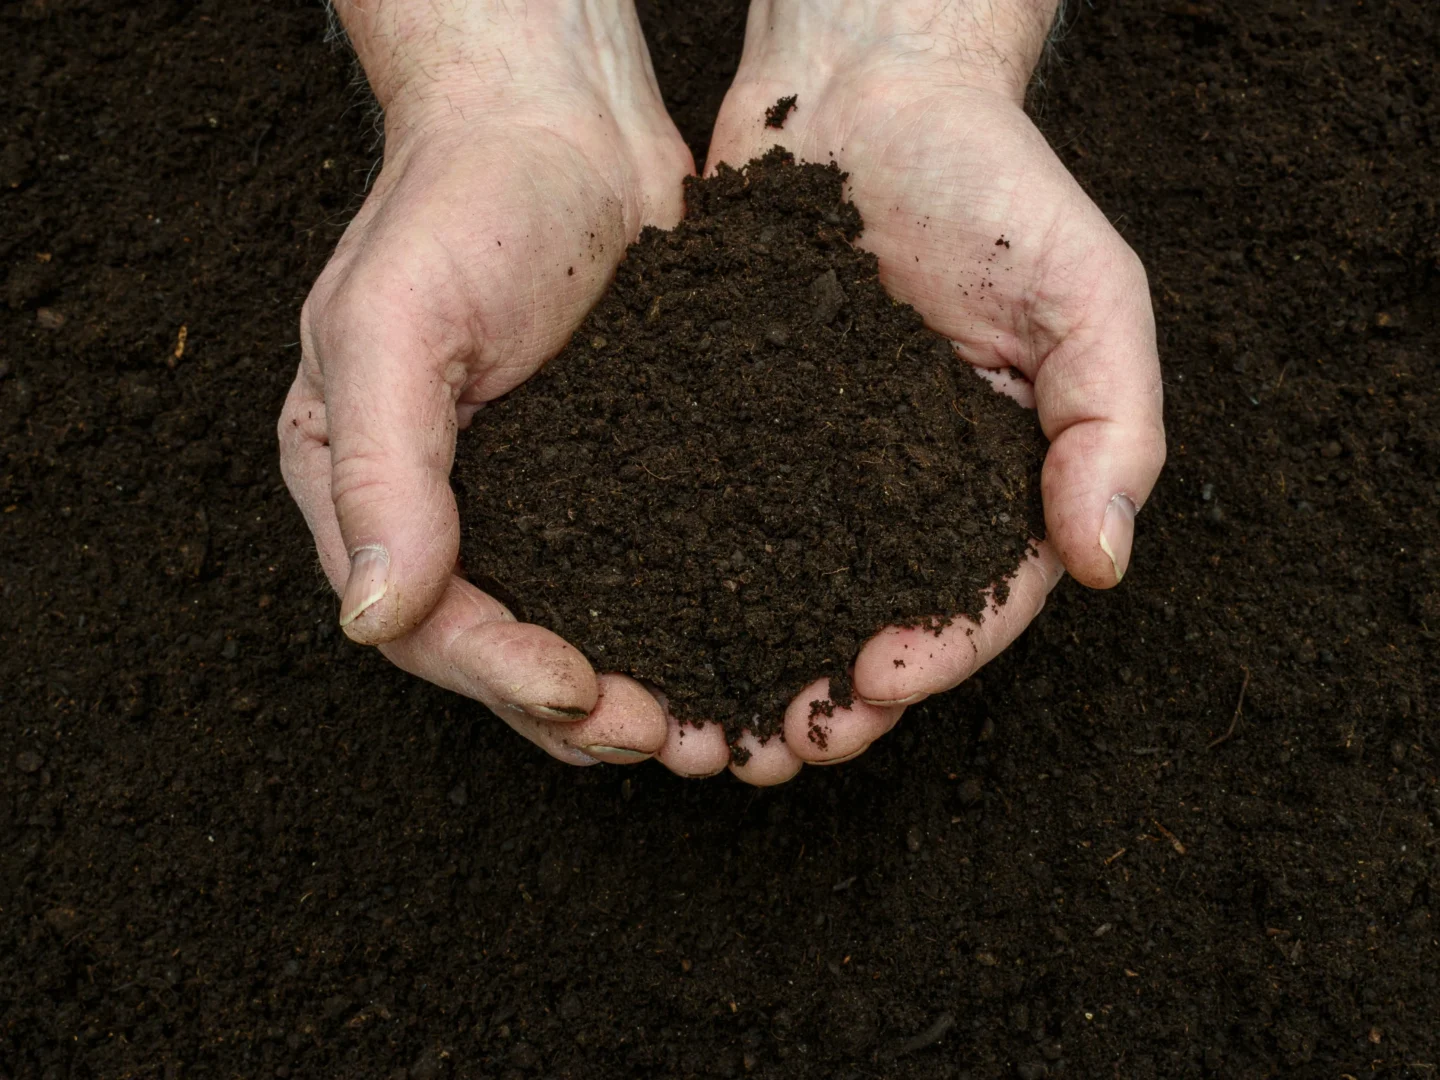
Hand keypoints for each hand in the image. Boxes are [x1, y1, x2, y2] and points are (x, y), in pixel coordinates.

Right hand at [279, 0, 702, 767]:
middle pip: (507, 653)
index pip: (426, 624)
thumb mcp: (393, 321)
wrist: (565, 121)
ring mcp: (538, 500)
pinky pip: (643, 572)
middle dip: (587, 712)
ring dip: (646, 690)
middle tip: (678, 741)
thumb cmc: (463, 199)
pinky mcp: (617, 477)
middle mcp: (449, 512)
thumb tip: (372, 617)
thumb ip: (378, 468)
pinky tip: (745, 650)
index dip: (502, 677)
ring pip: (584, 630)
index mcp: (365, 487)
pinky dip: (685, 623)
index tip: (585, 698)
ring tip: (721, 728)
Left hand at [699, 0, 1166, 782]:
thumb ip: (1114, 422)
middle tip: (778, 747)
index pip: (977, 596)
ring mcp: (812, 467)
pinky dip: (686, 587)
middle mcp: (899, 491)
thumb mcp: (1089, 290)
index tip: (879, 680)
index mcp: (992, 480)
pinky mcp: (731, 431)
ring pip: (783, 596)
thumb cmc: (994, 181)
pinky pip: (709, 522)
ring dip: (748, 671)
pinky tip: (647, 630)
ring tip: (706, 729)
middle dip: (831, 695)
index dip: (937, 652)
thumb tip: (1106, 561)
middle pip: (872, 620)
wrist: (864, 92)